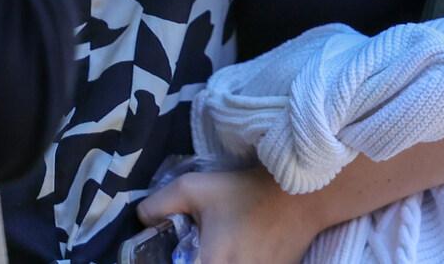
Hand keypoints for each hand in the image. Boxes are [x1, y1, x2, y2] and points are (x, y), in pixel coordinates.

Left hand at [139, 169, 322, 263]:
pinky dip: (238, 260)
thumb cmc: (245, 192)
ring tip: (221, 243)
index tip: (172, 254)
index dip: (173, 261)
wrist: (301, 198)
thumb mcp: (195, 187)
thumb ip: (159, 204)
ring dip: (217, 258)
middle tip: (196, 246)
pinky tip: (241, 246)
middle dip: (194, 259)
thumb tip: (143, 220)